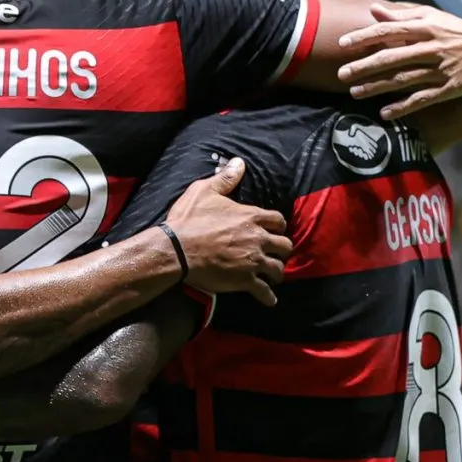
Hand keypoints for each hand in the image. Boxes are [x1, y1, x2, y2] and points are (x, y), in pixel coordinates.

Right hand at [161, 157, 290, 304]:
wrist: (176, 250)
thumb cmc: (188, 220)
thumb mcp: (204, 191)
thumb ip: (225, 179)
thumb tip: (239, 162)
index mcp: (251, 217)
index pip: (278, 221)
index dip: (278, 226)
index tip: (274, 230)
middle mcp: (257, 239)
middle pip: (284, 245)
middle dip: (281, 249)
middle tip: (274, 253)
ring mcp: (253, 261)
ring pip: (278, 269)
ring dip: (276, 272)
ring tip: (272, 275)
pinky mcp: (244, 280)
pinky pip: (264, 291)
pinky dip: (268, 296)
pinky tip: (269, 299)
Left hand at [334, 2, 461, 120]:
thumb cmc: (455, 31)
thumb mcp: (432, 17)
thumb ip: (401, 15)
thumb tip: (373, 10)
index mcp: (426, 27)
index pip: (389, 30)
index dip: (364, 37)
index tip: (342, 44)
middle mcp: (431, 48)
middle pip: (392, 57)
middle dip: (365, 66)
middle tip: (341, 74)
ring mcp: (440, 69)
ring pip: (403, 79)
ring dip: (377, 87)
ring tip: (355, 92)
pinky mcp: (448, 88)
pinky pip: (422, 99)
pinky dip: (403, 107)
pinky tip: (385, 113)